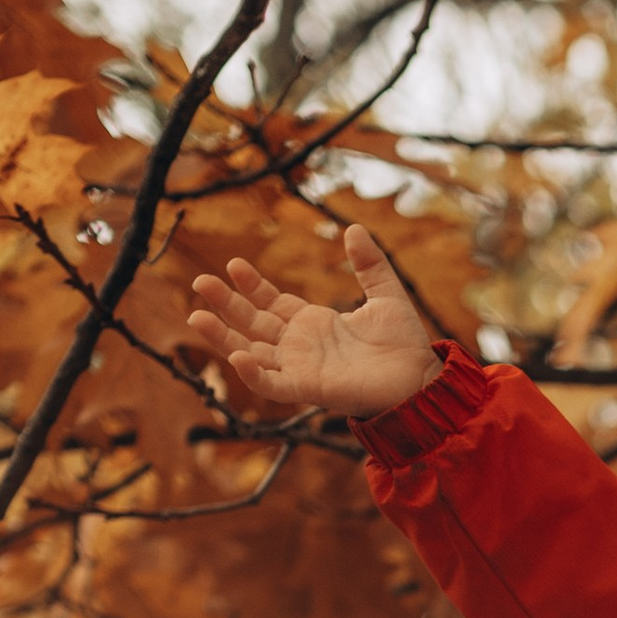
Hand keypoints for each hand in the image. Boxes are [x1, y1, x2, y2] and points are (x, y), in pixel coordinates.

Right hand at [186, 223, 437, 422]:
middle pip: (252, 324)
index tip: (234, 264)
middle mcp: (301, 346)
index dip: (251, 285)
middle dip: (225, 304)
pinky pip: (273, 385)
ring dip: (223, 338)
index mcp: (314, 323)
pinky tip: (236, 357)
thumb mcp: (386, 294)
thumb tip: (354, 228)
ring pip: (251, 353)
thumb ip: (369, 264)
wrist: (421, 380)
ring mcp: (301, 368)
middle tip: (199, 282)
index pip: (271, 303)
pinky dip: (253, 375)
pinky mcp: (308, 389)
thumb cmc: (405, 345)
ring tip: (196, 316)